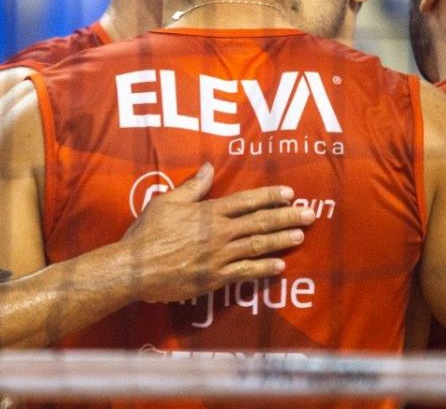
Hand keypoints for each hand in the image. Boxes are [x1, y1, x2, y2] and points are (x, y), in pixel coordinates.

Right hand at [119, 162, 314, 302]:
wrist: (135, 269)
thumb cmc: (147, 233)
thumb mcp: (166, 202)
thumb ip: (192, 186)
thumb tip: (209, 167)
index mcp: (208, 212)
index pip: (247, 201)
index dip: (270, 196)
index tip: (290, 193)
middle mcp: (219, 234)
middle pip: (260, 222)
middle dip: (287, 217)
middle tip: (310, 213)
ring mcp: (219, 257)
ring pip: (258, 246)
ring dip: (282, 240)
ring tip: (301, 235)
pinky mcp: (215, 278)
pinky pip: (246, 273)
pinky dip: (264, 269)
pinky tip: (280, 265)